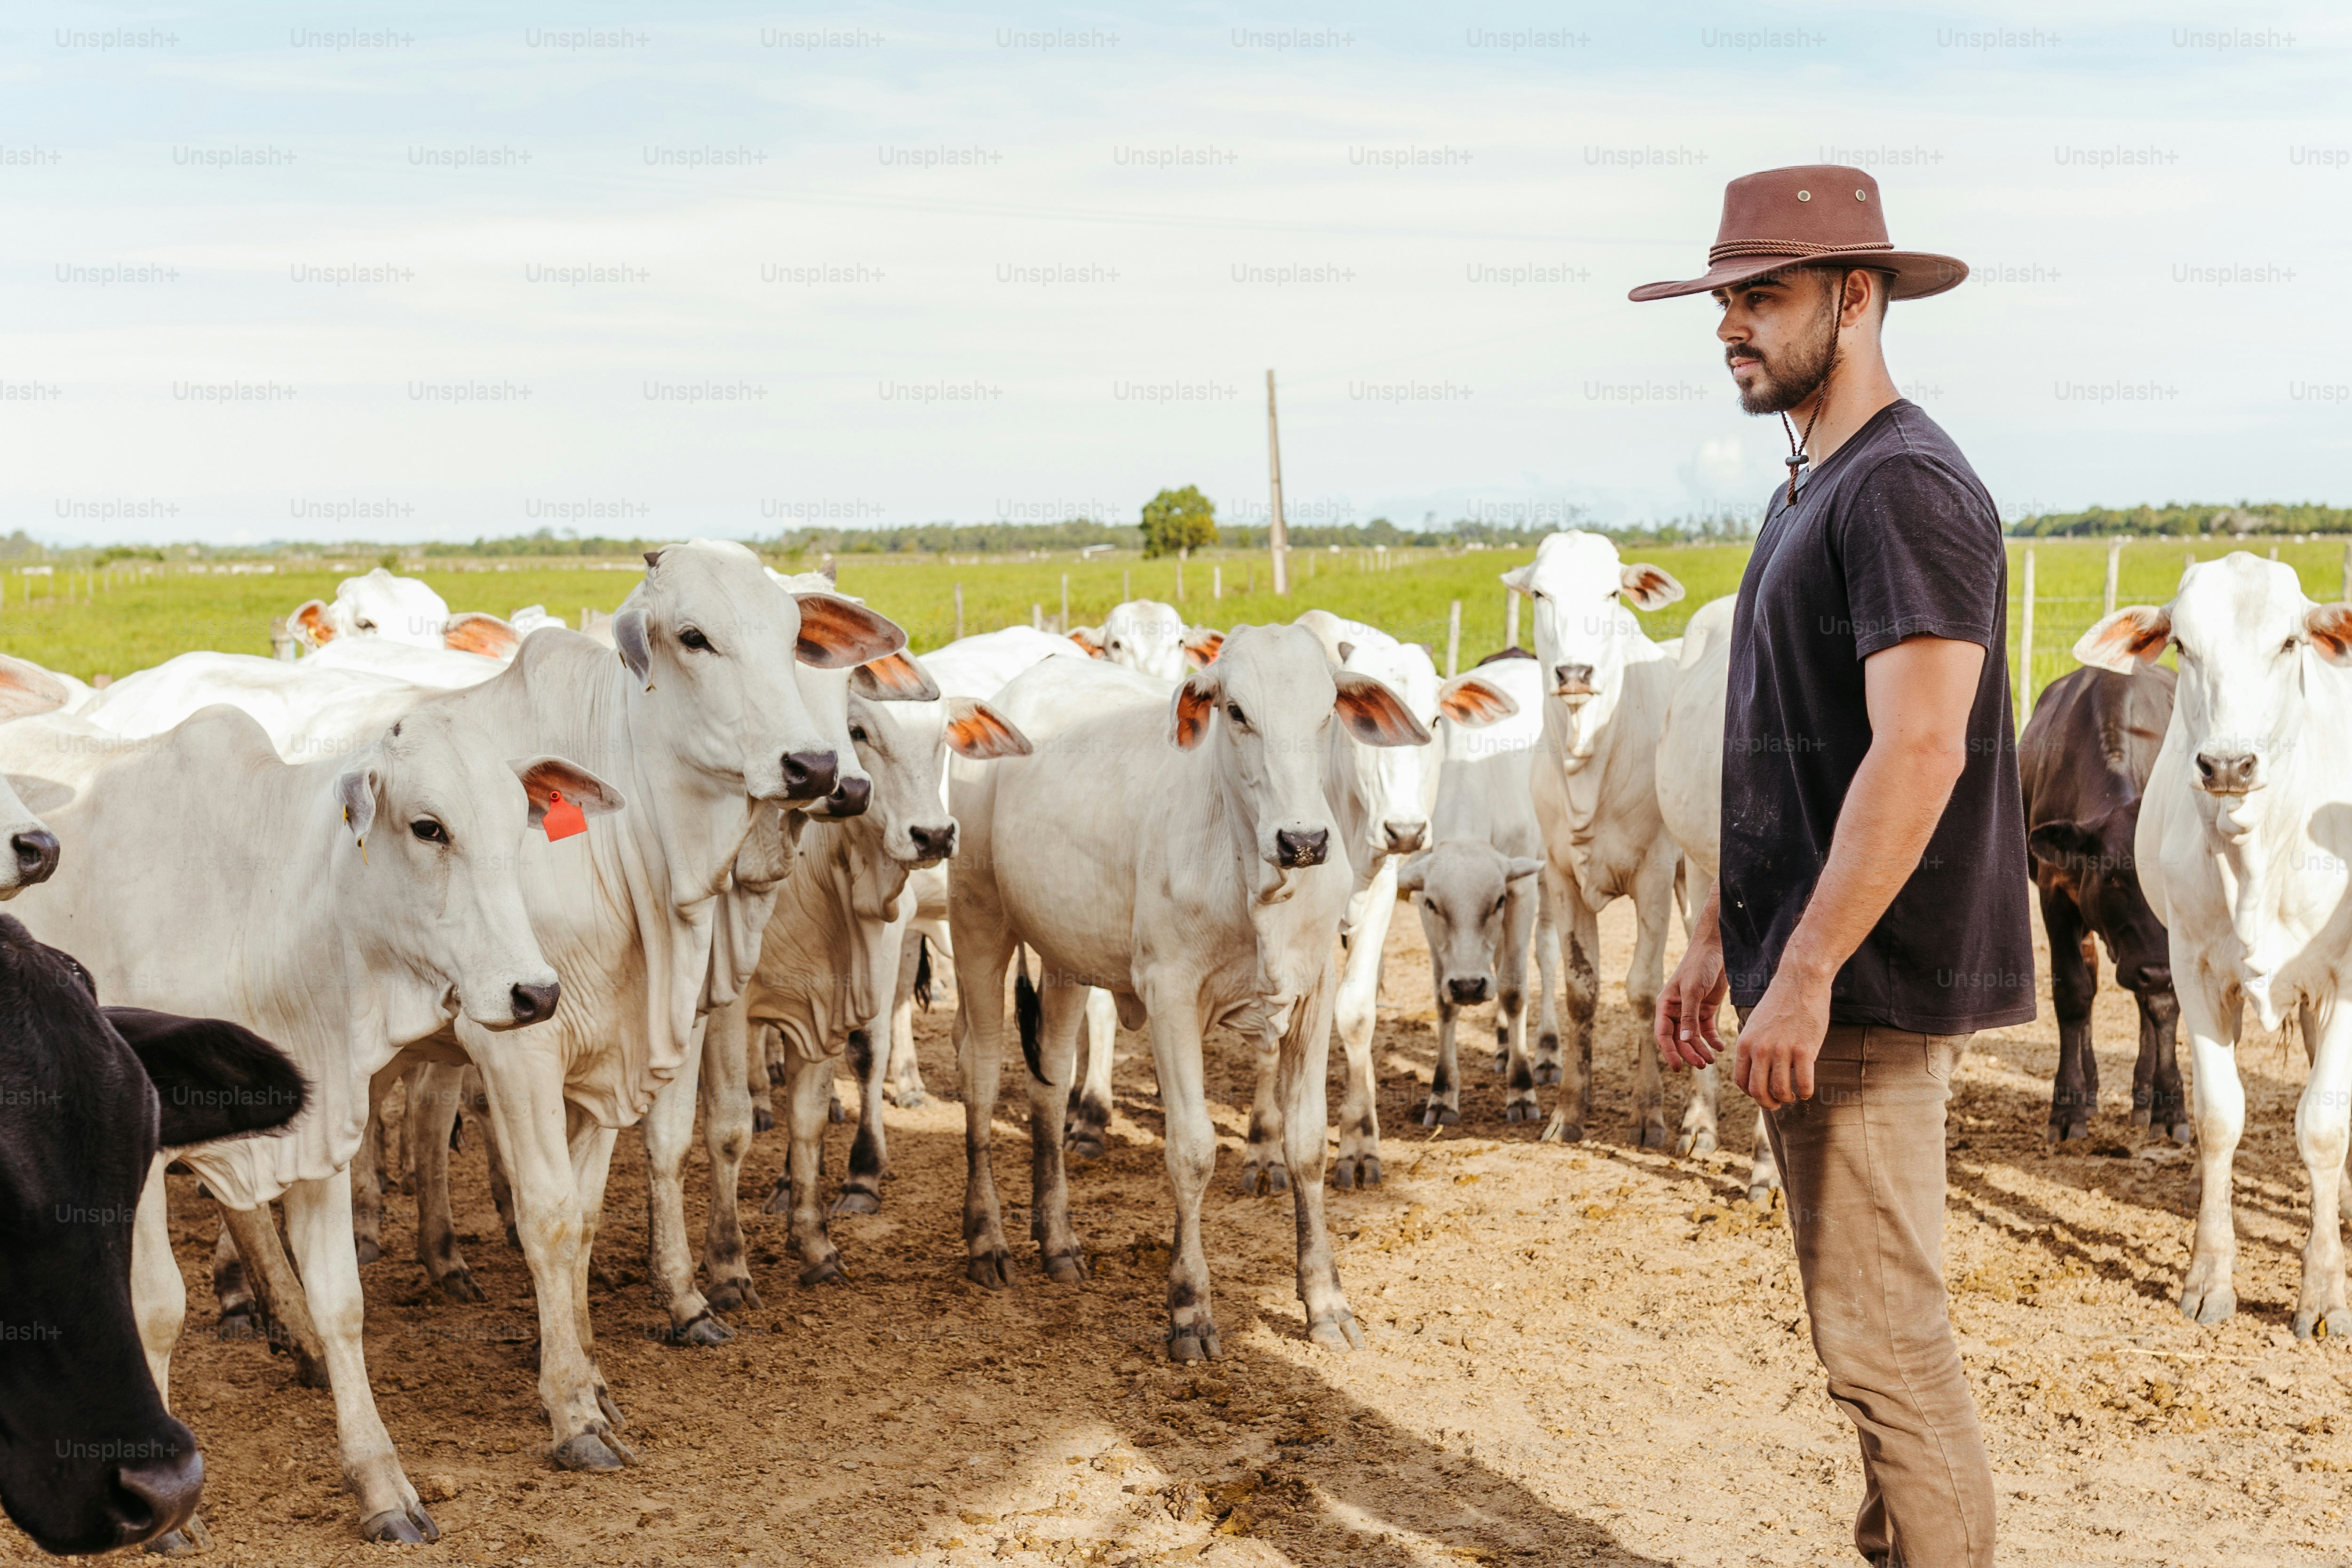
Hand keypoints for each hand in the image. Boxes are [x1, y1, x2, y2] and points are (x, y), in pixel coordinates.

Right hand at [1655, 925, 1728, 1070]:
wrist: (1716, 949)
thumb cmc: (1699, 965)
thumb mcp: (1692, 991)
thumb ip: (1689, 1016)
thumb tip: (1685, 1041)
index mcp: (1665, 1005)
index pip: (1663, 1034)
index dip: (1669, 1052)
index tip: (1677, 1068)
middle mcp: (1676, 1010)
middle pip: (1679, 1039)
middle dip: (1689, 1053)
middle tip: (1703, 1065)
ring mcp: (1691, 1011)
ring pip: (1693, 1037)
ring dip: (1701, 1049)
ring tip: (1712, 1060)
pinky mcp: (1705, 1009)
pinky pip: (1706, 1030)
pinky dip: (1712, 1040)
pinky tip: (1720, 1047)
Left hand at [1733, 968, 1832, 1111]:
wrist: (1800, 982)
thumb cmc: (1779, 1004)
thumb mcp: (1755, 1025)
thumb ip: (1753, 1047)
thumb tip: (1756, 1073)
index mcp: (1745, 1043)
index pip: (1741, 1081)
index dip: (1751, 1094)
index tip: (1763, 1095)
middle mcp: (1760, 1049)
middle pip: (1758, 1091)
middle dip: (1768, 1103)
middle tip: (1778, 1103)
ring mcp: (1782, 1050)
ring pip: (1781, 1090)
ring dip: (1787, 1098)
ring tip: (1793, 1095)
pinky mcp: (1805, 1050)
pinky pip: (1804, 1083)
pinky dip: (1805, 1092)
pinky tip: (1807, 1090)